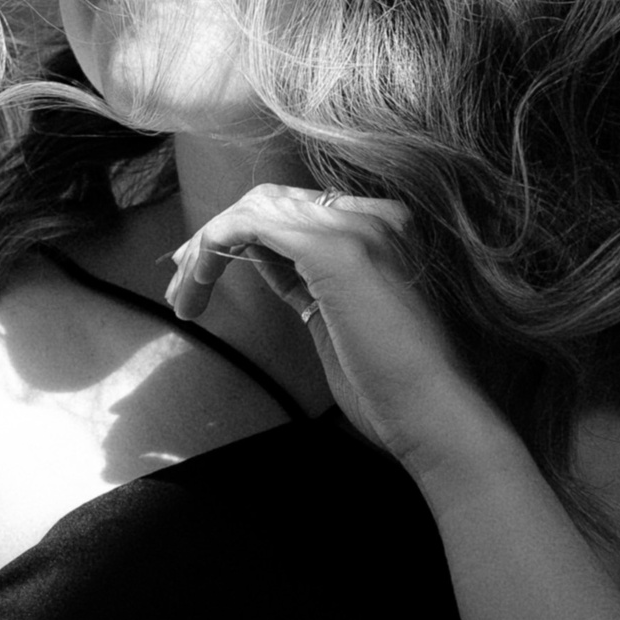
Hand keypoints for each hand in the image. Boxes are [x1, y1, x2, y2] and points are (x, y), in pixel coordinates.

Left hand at [166, 183, 487, 468]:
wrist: (437, 416)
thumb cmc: (394, 391)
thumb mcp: (341, 322)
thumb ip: (309, 284)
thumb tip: (266, 261)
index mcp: (383, 231)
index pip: (297, 213)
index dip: (244, 237)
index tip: (204, 275)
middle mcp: (374, 217)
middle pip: (272, 203)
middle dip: (217, 237)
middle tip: (182, 282)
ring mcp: (355, 228)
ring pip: (254, 210)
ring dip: (206, 249)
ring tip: (182, 295)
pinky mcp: (332, 250)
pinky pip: (247, 227)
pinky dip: (211, 251)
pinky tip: (196, 289)